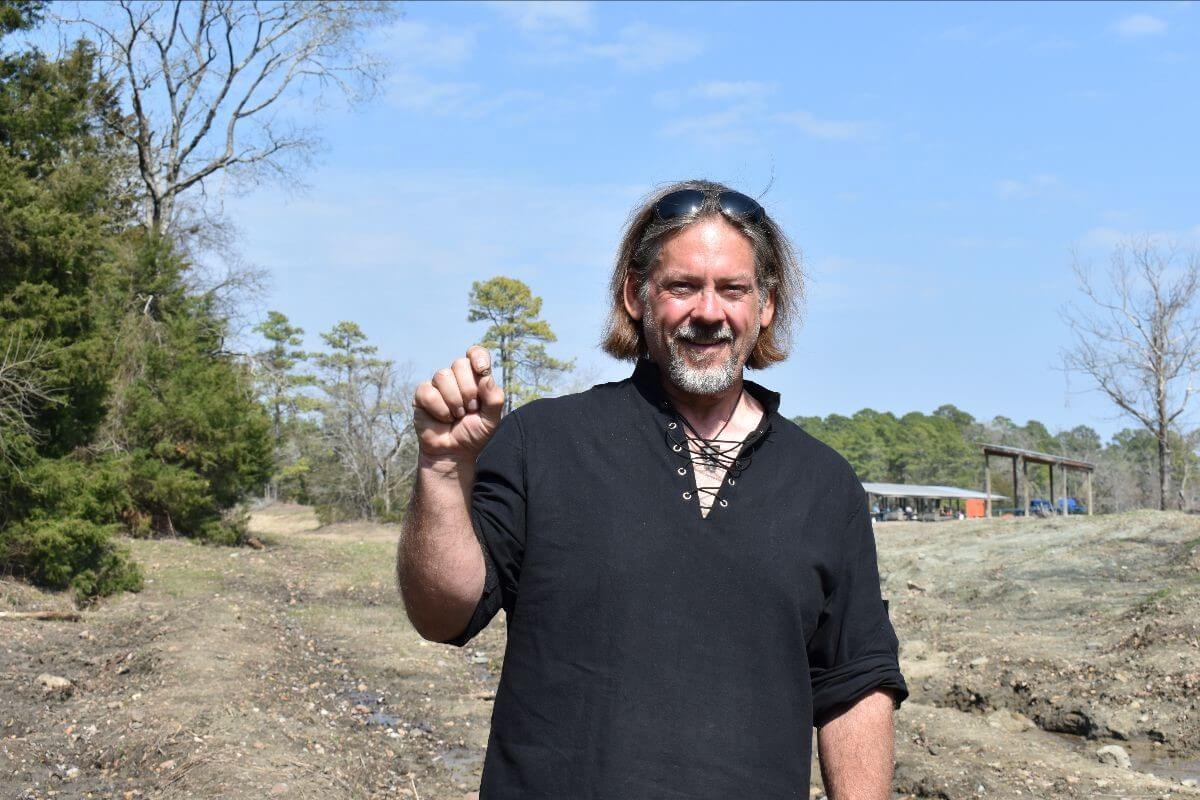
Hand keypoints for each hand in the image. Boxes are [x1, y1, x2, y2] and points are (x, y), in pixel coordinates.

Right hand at [414, 345, 504, 464]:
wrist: (454, 453)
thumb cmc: (474, 434)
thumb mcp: (491, 420)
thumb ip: (495, 399)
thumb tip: (486, 377)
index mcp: (475, 378)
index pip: (476, 353)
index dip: (477, 356)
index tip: (481, 369)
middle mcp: (456, 377)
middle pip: (460, 364)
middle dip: (468, 390)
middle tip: (470, 409)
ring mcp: (438, 385)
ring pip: (443, 376)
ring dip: (454, 402)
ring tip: (457, 416)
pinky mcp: (422, 395)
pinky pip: (429, 392)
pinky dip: (439, 409)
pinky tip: (443, 419)